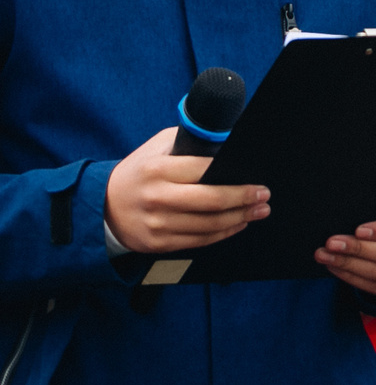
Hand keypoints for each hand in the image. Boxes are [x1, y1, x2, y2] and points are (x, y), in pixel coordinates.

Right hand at [104, 128, 270, 253]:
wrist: (102, 206)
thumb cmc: (138, 173)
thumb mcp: (156, 149)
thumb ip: (187, 142)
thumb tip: (224, 141)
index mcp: (157, 170)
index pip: (204, 170)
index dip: (234, 175)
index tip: (255, 177)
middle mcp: (157, 197)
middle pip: (212, 200)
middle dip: (244, 198)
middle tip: (264, 195)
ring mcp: (157, 223)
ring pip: (209, 224)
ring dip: (241, 217)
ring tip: (259, 210)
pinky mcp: (158, 243)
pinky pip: (199, 240)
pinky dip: (223, 233)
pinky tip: (237, 224)